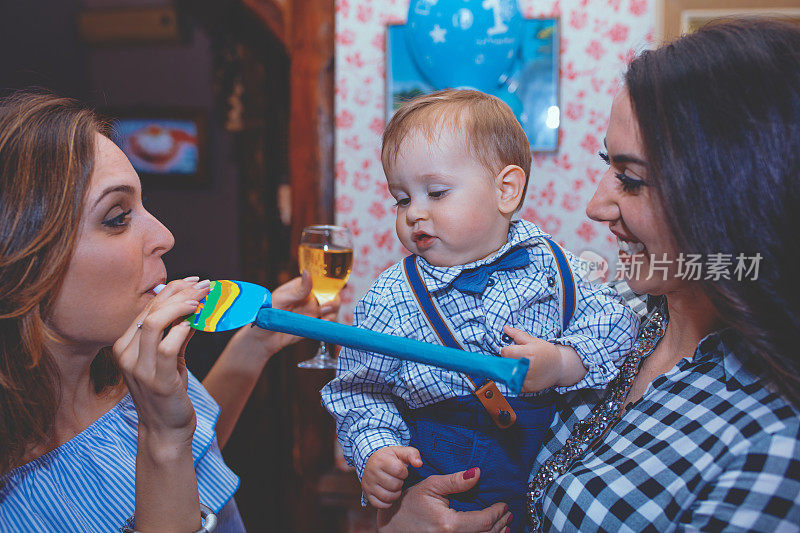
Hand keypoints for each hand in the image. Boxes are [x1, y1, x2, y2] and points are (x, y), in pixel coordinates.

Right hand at [113, 277, 210, 445]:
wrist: (165, 429)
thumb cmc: (167, 391)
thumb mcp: (169, 357)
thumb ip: (176, 332)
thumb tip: (193, 304)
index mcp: (124, 345)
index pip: (148, 307)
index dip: (171, 290)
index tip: (194, 281)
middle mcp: (126, 354)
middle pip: (152, 310)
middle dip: (181, 293)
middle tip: (205, 286)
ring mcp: (138, 367)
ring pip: (155, 322)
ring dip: (182, 306)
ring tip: (203, 300)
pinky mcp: (157, 380)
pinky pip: (168, 346)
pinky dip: (183, 330)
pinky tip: (197, 323)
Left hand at [237, 272, 339, 357]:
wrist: (264, 337)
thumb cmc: (267, 314)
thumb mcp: (282, 299)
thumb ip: (298, 290)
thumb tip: (308, 273)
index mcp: (301, 285)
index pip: (320, 279)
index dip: (330, 283)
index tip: (330, 290)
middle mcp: (310, 296)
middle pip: (331, 293)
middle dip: (333, 299)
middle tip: (325, 307)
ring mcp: (313, 309)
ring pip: (332, 306)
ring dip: (332, 310)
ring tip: (322, 315)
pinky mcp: (315, 322)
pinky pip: (329, 320)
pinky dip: (330, 321)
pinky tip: (322, 322)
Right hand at [363, 446, 422, 507]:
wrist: (372, 461)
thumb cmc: (390, 457)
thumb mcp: (401, 451)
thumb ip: (413, 454)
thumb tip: (419, 464)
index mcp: (381, 460)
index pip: (398, 470)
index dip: (404, 472)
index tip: (401, 471)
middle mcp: (372, 472)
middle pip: (394, 485)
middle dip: (400, 483)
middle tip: (397, 479)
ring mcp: (368, 484)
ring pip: (387, 497)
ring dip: (395, 494)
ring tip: (394, 487)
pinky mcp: (367, 495)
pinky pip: (380, 505)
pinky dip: (387, 503)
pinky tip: (389, 494)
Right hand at [377, 468, 511, 532]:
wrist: (392, 524)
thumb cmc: (408, 504)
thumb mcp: (431, 486)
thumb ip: (455, 481)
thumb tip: (477, 473)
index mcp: (449, 524)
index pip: (484, 521)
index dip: (497, 513)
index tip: (504, 505)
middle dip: (500, 524)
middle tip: (508, 513)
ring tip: (503, 524)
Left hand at [500, 326, 585, 391]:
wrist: (560, 367)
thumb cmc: (547, 352)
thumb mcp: (533, 340)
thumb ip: (517, 334)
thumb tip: (505, 328)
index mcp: (528, 353)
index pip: (505, 352)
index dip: (508, 350)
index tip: (514, 351)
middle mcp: (527, 367)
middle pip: (505, 363)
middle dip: (509, 360)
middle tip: (519, 359)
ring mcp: (527, 379)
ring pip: (508, 374)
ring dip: (511, 370)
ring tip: (522, 366)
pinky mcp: (527, 388)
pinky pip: (513, 383)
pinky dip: (516, 379)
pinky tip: (525, 374)